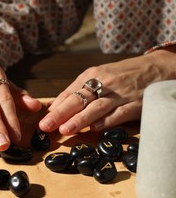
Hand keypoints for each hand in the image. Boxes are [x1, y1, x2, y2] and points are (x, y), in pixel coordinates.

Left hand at [39, 49, 175, 134]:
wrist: (157, 67)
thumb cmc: (122, 74)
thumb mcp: (100, 76)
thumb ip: (79, 90)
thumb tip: (56, 107)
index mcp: (92, 75)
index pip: (70, 93)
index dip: (55, 107)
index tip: (41, 119)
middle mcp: (104, 83)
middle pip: (79, 100)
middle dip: (60, 114)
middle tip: (45, 126)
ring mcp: (120, 94)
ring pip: (97, 107)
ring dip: (80, 119)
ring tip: (65, 130)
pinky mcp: (136, 104)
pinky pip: (119, 113)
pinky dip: (107, 121)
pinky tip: (95, 129)